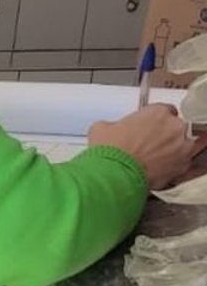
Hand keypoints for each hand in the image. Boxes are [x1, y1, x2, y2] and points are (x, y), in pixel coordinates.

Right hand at [90, 105, 206, 189]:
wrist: (115, 175)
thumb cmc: (110, 151)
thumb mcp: (102, 128)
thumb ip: (116, 124)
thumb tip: (113, 130)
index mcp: (158, 112)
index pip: (164, 110)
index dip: (154, 119)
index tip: (148, 125)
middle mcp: (174, 127)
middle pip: (175, 127)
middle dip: (164, 133)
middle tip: (148, 142)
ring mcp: (182, 148)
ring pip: (181, 145)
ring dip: (170, 149)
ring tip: (153, 157)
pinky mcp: (182, 167)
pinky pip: (180, 163)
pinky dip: (171, 165)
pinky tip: (156, 168)